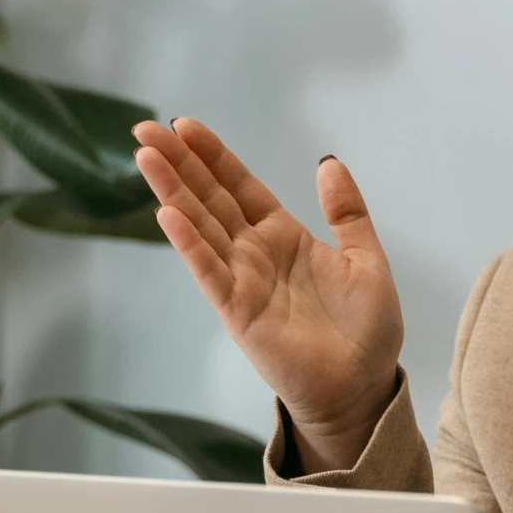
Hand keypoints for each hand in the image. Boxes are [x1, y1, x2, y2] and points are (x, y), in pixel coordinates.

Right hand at [133, 119, 403, 472]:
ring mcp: (241, 280)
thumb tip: (328, 162)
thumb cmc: (367, 331)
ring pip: (200, 226)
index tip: (185, 125)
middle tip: (145, 129)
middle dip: (178, 163)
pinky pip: (209, 271)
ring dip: (173, 191)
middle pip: (209, 198)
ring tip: (145, 157)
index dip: (213, 155)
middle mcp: (255, 253)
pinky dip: (189, 243)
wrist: (361, 387)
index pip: (239, 185)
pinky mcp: (237, 310)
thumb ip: (346, 212)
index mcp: (284, 236)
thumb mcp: (365, 259)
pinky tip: (168, 213)